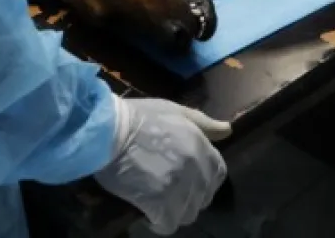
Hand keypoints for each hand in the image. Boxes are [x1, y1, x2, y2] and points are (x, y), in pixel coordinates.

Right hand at [94, 96, 229, 234]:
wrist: (107, 129)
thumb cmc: (137, 116)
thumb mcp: (174, 111)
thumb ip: (203, 123)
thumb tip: (228, 130)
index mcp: (200, 145)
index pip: (218, 174)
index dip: (205, 181)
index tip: (190, 182)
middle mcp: (194, 167)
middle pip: (202, 198)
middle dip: (188, 198)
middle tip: (168, 194)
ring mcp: (178, 186)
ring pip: (187, 214)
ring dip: (174, 213)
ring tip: (158, 205)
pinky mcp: (159, 202)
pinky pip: (168, 224)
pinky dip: (159, 224)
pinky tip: (148, 216)